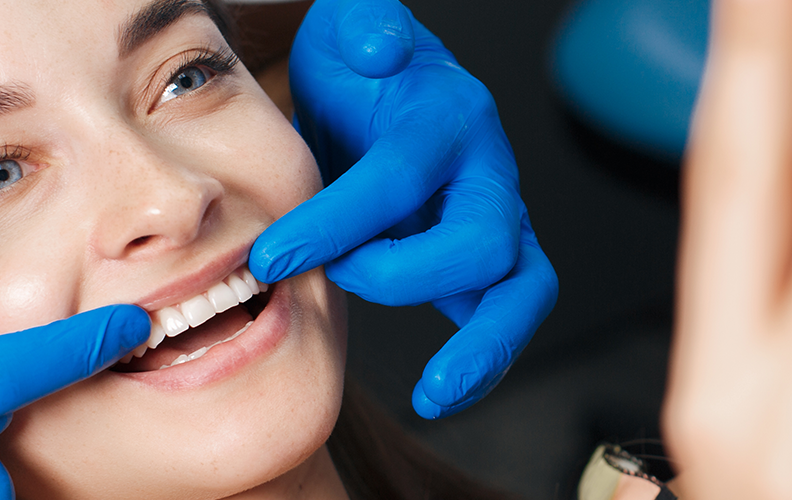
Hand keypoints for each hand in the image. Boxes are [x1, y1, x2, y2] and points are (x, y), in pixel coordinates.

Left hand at [252, 0, 557, 418]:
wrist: (385, 89)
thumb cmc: (362, 65)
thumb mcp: (352, 26)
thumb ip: (365, 23)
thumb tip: (377, 50)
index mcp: (449, 116)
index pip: (399, 176)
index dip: (335, 220)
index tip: (269, 256)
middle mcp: (487, 171)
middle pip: (481, 239)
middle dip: (402, 277)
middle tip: (333, 284)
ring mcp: (497, 220)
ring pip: (522, 288)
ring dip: (483, 346)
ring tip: (436, 393)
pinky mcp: (491, 263)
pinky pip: (506, 316)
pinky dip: (482, 361)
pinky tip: (442, 394)